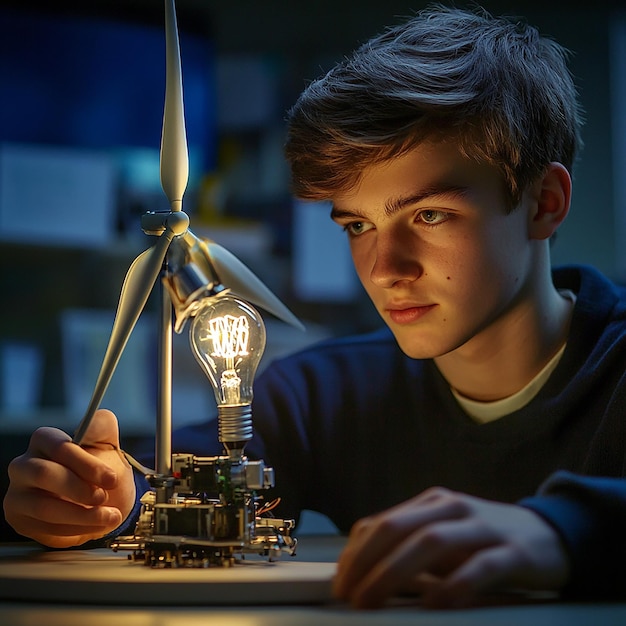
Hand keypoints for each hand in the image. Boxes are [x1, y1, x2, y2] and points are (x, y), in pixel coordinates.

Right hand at [3, 409, 135, 547]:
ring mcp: (18, 494)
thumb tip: (92, 421)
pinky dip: (77, 529)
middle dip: (79, 489)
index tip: (110, 478)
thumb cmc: (100, 468)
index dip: (86, 464)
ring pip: (43, 507)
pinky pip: (45, 529)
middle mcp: (24, 465)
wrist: (101, 499)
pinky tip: (95, 525)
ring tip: (108, 516)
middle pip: (43, 474)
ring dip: (82, 515)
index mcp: (44, 441)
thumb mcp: (107, 443)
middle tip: (103, 497)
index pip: (58, 446)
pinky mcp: (20, 520)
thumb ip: (101, 426)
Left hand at [333, 487, 569, 608]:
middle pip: (399, 527)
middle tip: (349, 596)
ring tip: (374, 600)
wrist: (551, 535)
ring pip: (431, 542)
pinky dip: (453, 586)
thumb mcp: (444, 537)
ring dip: (395, 572)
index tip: (339, 584)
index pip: (381, 522)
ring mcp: (483, 526)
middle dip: (366, 562)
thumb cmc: (485, 541)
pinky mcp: (513, 552)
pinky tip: (434, 605)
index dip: (355, 553)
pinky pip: (479, 567)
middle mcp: (452, 508)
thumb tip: (364, 577)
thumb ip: (409, 549)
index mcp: (431, 503)